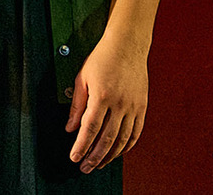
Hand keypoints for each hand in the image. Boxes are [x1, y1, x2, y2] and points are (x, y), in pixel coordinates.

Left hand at [65, 36, 147, 172]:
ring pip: (123, 139)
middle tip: (85, 167)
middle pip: (106, 138)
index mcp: (102, 96)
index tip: (74, 158)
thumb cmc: (102, 59)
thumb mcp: (82, 78)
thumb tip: (70, 128)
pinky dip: (127, 146)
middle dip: (94, 157)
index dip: (81, 146)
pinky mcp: (142, 107)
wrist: (127, 46)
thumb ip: (76, 105)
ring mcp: (133, 106)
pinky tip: (118, 152)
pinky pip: (136, 132)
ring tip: (99, 164)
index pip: (89, 129)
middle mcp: (119, 103)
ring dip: (110, 155)